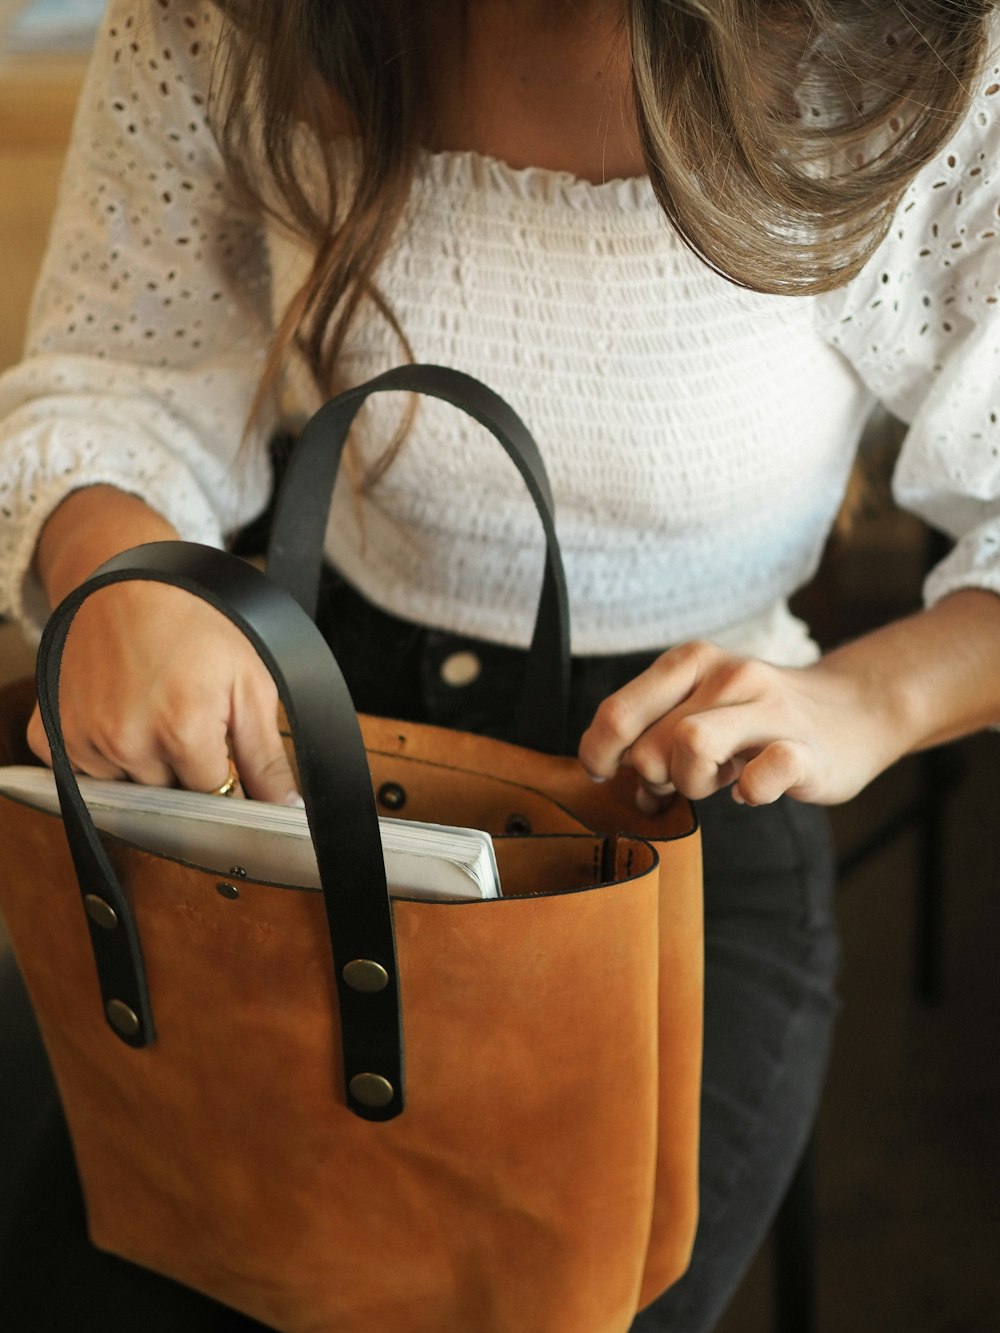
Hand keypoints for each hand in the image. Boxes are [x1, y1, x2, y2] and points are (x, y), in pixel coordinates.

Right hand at [27, 579, 299, 802]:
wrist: (126, 581)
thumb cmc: (195, 622)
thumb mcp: (251, 682)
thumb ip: (266, 755)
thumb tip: (285, 805)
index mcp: (183, 731)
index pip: (213, 797)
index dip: (225, 778)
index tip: (223, 753)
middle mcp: (127, 741)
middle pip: (170, 794)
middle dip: (186, 769)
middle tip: (189, 719)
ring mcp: (83, 740)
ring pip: (129, 788)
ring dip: (146, 765)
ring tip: (154, 711)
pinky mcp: (52, 734)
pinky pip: (84, 773)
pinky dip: (104, 755)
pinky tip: (120, 714)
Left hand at [578, 639, 900, 809]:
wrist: (854, 710)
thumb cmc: (759, 716)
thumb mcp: (700, 707)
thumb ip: (652, 732)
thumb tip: (614, 775)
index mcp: (692, 662)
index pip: (618, 712)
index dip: (601, 754)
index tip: (607, 774)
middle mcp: (728, 675)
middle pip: (650, 743)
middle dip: (654, 777)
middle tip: (683, 779)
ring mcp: (770, 709)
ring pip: (692, 746)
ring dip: (692, 783)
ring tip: (718, 780)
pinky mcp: (806, 749)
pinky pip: (762, 774)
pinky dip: (749, 791)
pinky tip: (752, 789)